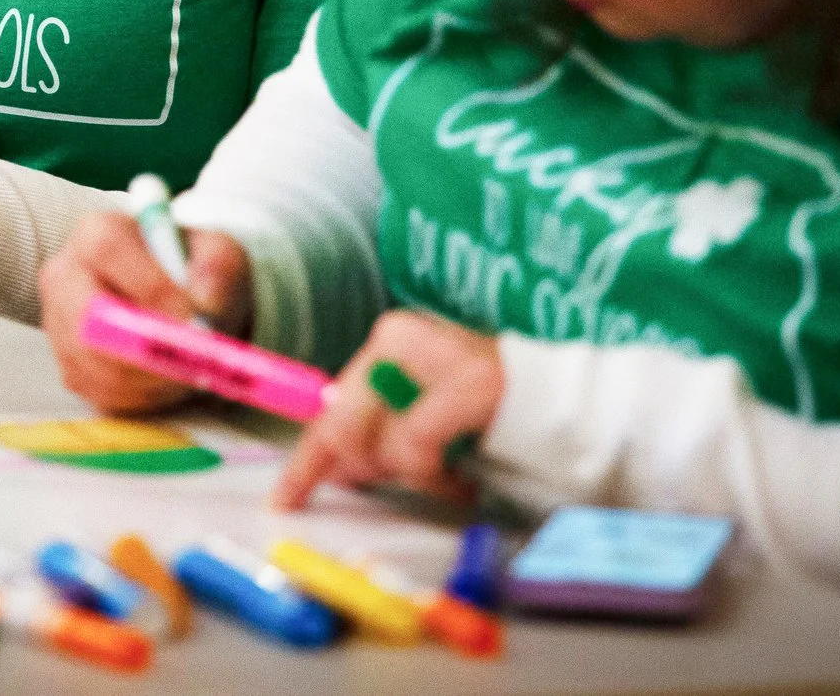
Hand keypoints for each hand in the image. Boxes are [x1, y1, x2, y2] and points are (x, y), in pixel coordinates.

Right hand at [39, 211, 250, 413]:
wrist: (181, 302)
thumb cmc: (194, 272)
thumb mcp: (219, 254)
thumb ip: (218, 270)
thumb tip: (204, 305)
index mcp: (96, 232)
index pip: (109, 249)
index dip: (150, 285)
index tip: (192, 318)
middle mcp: (66, 276)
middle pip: (85, 318)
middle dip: (141, 348)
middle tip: (189, 363)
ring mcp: (59, 326)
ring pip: (95, 364)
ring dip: (150, 377)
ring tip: (188, 369)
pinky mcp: (70, 369)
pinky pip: (102, 394)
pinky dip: (143, 396)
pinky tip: (168, 381)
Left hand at [273, 310, 503, 509]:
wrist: (553, 397)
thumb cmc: (478, 408)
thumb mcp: (413, 410)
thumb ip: (371, 430)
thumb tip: (331, 469)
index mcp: (388, 340)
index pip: (331, 407)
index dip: (306, 461)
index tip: (285, 499)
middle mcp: (404, 340)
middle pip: (344, 428)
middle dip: (361, 469)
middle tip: (390, 481)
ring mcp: (439, 357)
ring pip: (381, 444)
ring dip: (407, 475)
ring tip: (440, 474)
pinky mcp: (472, 384)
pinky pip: (419, 445)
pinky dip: (433, 474)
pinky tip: (456, 480)